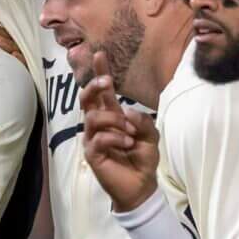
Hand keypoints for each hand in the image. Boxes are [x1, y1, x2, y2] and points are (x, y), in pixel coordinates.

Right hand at [78, 75, 159, 210]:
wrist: (141, 185)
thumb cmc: (143, 158)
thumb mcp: (151, 136)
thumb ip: (143, 121)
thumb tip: (127, 112)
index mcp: (112, 116)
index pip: (102, 91)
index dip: (100, 72)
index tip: (100, 54)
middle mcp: (99, 125)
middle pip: (86, 98)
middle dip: (95, 86)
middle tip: (106, 81)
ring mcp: (93, 139)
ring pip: (93, 117)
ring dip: (114, 120)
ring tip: (130, 133)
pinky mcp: (92, 154)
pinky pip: (98, 138)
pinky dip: (115, 137)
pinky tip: (127, 143)